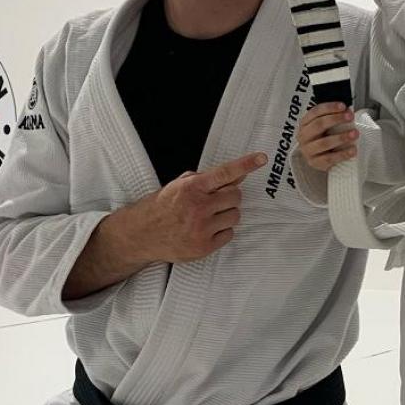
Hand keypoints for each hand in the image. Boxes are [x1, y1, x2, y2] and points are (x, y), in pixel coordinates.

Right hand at [137, 153, 265, 262]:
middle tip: (215, 200)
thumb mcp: (180, 186)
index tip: (261, 158)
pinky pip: (229, 234)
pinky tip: (205, 229)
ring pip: (235, 215)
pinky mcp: (204, 246)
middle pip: (235, 196)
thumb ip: (207, 180)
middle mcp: (198, 207)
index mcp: (192, 188)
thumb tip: (236, 177)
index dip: (245, 164)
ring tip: (208, 216)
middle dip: (229, 196)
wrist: (142, 235)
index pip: (224, 173)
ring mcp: (202, 229)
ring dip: (226, 214)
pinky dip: (221, 231)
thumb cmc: (162, 207)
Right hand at [296, 102, 357, 170]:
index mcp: (305, 123)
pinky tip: (353, 150)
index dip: (330, 107)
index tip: (343, 106)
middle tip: (350, 117)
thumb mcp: (326, 126)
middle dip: (336, 119)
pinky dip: (342, 154)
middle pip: (319, 125)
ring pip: (324, 143)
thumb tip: (349, 111)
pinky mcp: (315, 163)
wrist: (319, 158)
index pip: (315, 112)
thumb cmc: (324, 138)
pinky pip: (329, 158)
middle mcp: (304, 136)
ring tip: (354, 134)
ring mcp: (308, 150)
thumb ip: (335, 118)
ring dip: (341, 137)